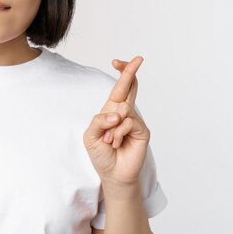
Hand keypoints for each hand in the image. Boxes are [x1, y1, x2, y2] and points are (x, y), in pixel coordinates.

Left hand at [82, 56, 149, 186]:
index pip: (119, 88)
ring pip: (123, 109)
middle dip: (130, 72)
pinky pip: (129, 122)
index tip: (118, 62)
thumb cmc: (101, 154)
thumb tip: (118, 113)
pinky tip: (116, 143)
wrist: (112, 175)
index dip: (121, 74)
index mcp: (111, 111)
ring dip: (111, 127)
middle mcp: (125, 113)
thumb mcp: (90, 135)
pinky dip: (118, 132)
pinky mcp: (142, 130)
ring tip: (109, 141)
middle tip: (138, 58)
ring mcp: (135, 121)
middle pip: (130, 87)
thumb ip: (99, 120)